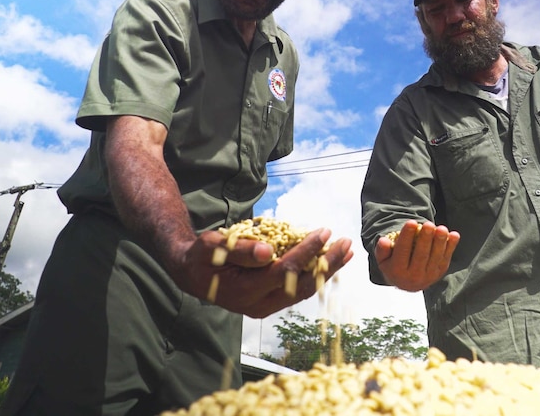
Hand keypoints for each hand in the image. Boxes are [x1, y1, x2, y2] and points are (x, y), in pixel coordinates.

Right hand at [172, 227, 353, 318]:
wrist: (192, 273)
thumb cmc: (202, 256)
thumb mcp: (214, 247)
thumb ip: (241, 251)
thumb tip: (268, 251)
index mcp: (245, 292)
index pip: (285, 271)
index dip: (307, 251)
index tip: (324, 232)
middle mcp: (259, 305)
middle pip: (303, 285)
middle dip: (328, 264)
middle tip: (347, 243)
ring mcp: (266, 306)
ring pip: (305, 290)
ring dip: (327, 270)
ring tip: (346, 251)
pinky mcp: (271, 302)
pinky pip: (299, 289)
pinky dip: (316, 274)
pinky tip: (330, 261)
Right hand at [375, 220, 458, 291]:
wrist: (408, 283)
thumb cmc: (394, 264)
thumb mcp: (383, 260)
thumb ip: (382, 250)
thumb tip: (384, 240)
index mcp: (398, 271)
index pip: (402, 252)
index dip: (406, 236)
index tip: (411, 222)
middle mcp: (414, 276)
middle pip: (421, 255)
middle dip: (425, 239)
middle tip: (428, 224)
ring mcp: (429, 275)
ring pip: (435, 257)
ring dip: (440, 242)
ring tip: (441, 228)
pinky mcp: (439, 273)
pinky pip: (446, 258)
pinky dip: (451, 247)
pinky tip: (454, 235)